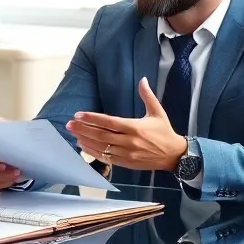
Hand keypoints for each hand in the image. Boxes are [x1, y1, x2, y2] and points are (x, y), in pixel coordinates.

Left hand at [65, 78, 188, 171]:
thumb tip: (143, 79)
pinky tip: (83, 146)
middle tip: (69, 124)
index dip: (92, 118)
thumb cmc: (164, 132)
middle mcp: (129, 141)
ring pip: (101, 147)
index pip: (109, 122)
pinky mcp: (125, 163)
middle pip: (101, 135)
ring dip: (85, 140)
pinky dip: (92, 152)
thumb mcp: (157, 112)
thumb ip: (147, 96)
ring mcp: (126, 154)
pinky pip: (105, 158)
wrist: (173, 155)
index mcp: (135, 128)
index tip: (79, 114)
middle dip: (83, 129)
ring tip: (73, 134)